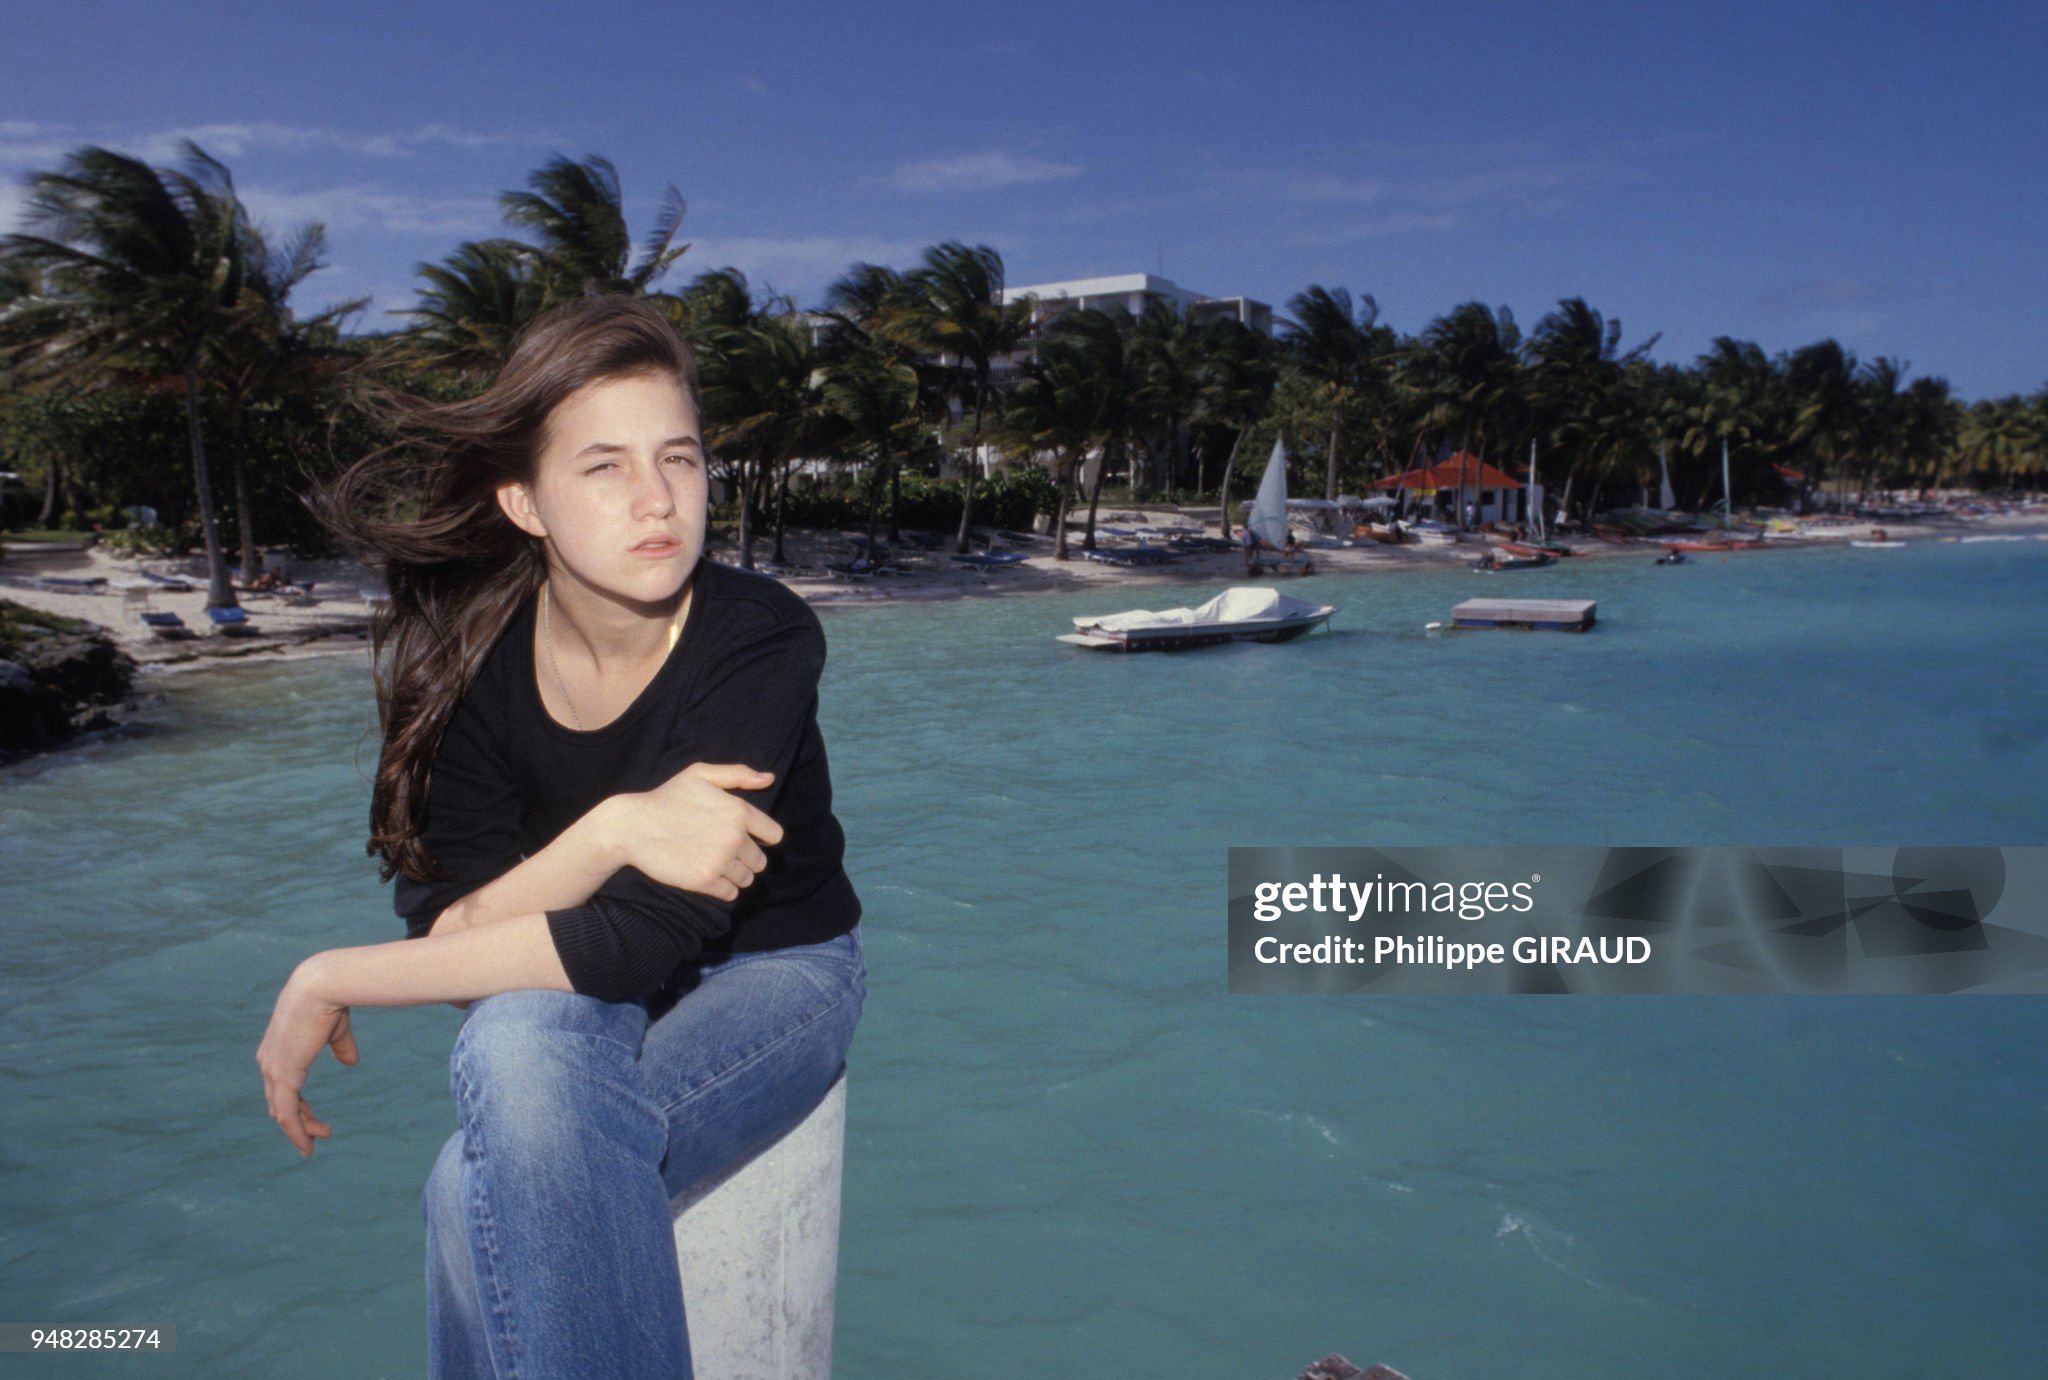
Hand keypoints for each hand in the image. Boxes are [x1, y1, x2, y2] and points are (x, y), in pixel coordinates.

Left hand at [255, 958, 358, 1157]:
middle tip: (322, 1134)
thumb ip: (341, 1048)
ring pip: (282, 1112)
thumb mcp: (336, 1030)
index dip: (298, 1106)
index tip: (315, 1120)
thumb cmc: (330, 1001)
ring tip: (317, 1141)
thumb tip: (351, 1063)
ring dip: (300, 1130)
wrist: (321, 986)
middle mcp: (268, 1062)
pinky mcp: (283, 1076)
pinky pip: (287, 1113)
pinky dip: (296, 1131)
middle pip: (279, 1103)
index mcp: (277, 1050)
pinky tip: (307, 1144)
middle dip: (300, 1122)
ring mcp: (273, 1070)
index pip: (282, 1087)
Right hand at [609, 762, 784, 901]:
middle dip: (745, 859)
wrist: (631, 826)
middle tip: (722, 852)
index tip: (745, 839)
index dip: (761, 839)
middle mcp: (735, 837)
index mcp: (739, 811)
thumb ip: (738, 774)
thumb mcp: (700, 774)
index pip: (774, 836)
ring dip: (734, 875)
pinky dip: (722, 889)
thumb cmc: (666, 797)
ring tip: (712, 863)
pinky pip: (730, 893)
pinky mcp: (705, 881)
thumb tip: (769, 778)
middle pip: (760, 862)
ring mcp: (721, 860)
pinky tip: (707, 876)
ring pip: (747, 879)